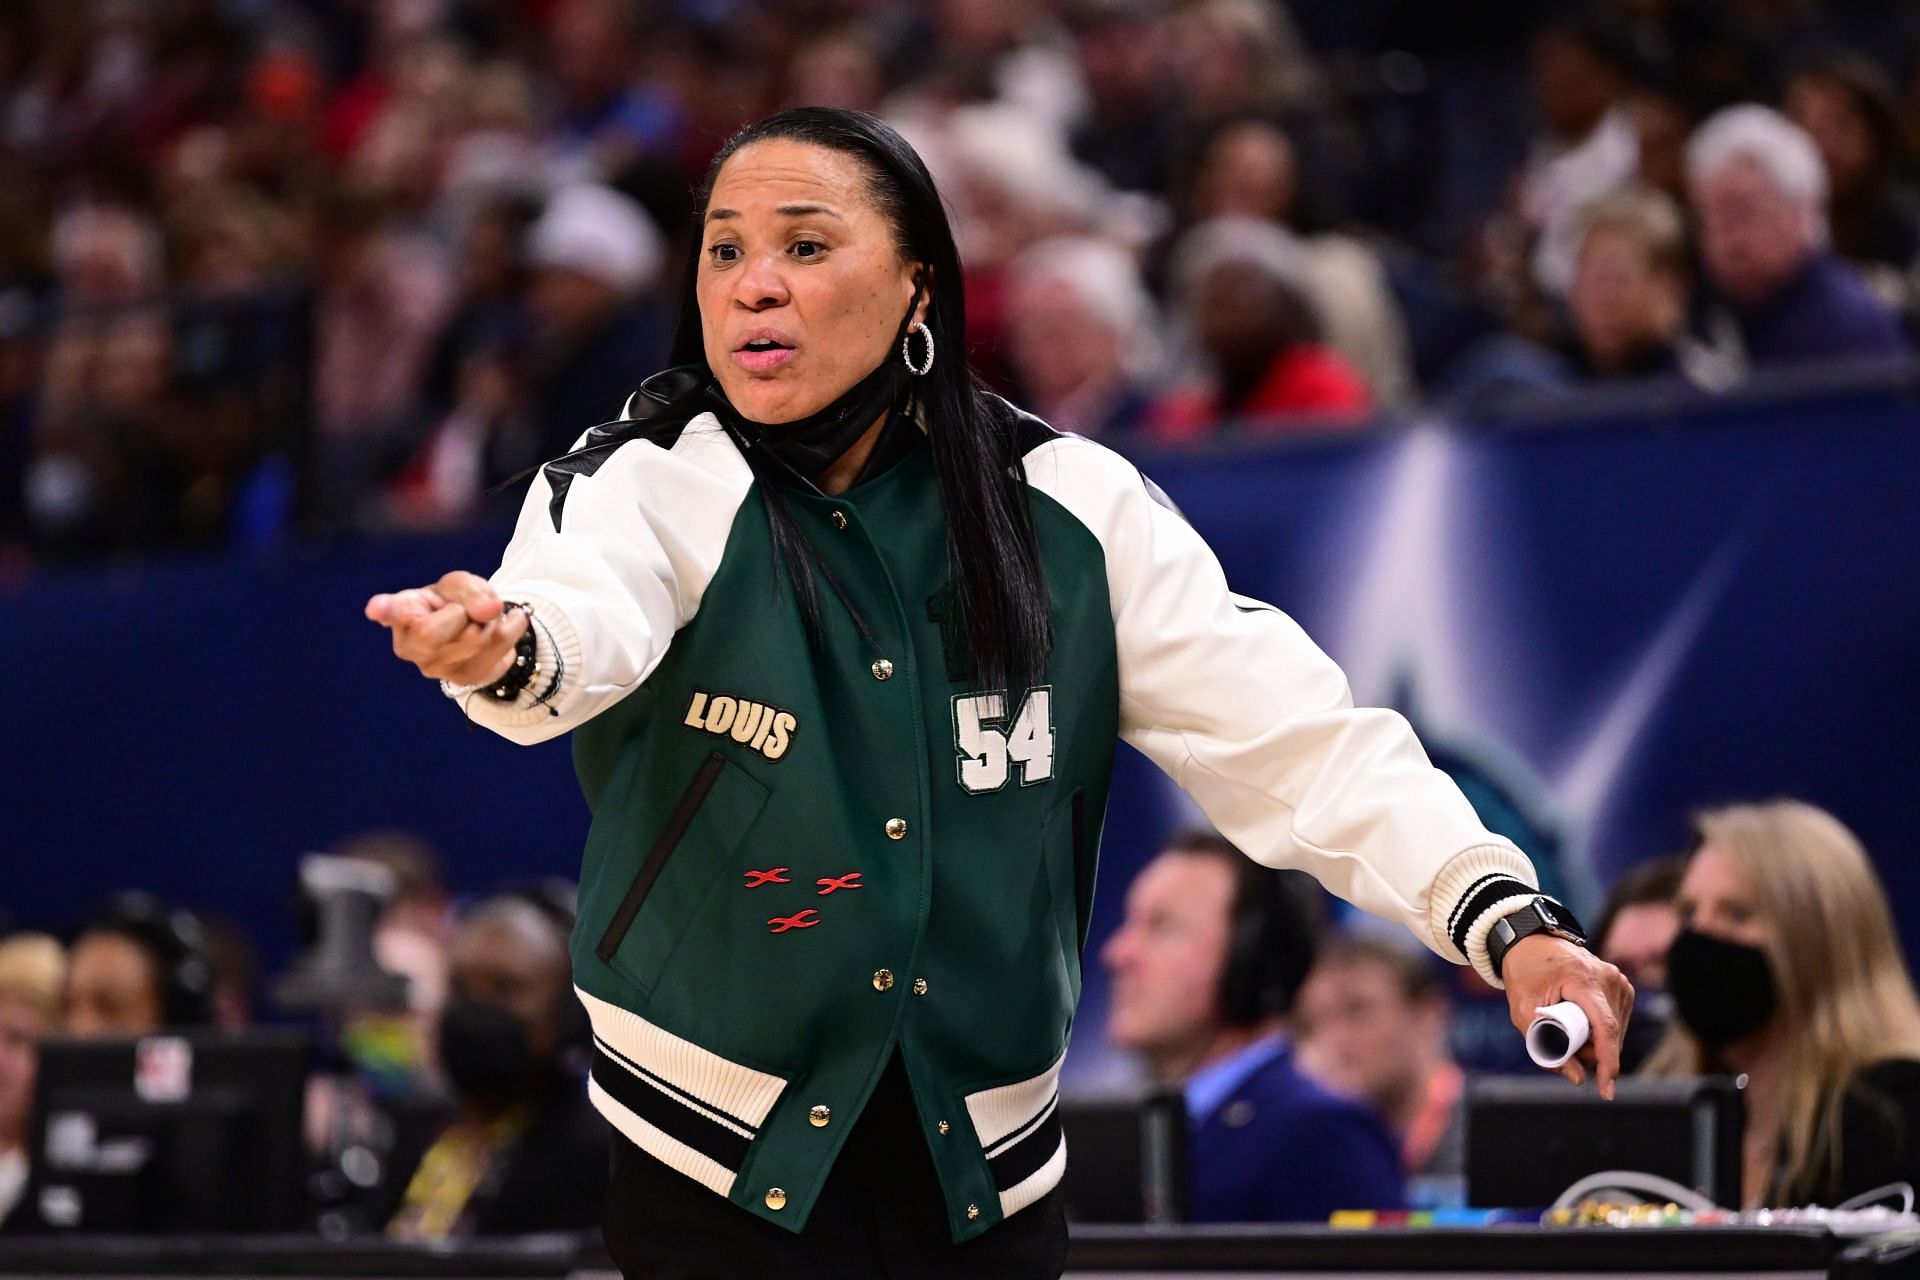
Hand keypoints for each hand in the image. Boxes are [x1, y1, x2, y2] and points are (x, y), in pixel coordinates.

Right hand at [366, 571, 528, 686]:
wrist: (475, 628)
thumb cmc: (454, 602)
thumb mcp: (459, 585)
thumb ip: (471, 592)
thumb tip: (490, 609)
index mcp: (403, 613)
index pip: (393, 611)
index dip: (386, 610)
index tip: (375, 608)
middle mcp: (412, 647)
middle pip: (448, 625)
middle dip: (466, 611)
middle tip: (464, 610)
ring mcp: (437, 669)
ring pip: (479, 638)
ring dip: (491, 621)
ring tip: (480, 619)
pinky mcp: (465, 680)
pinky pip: (501, 649)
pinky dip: (510, 630)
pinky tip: (498, 627)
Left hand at [1502, 936, 1634, 1098]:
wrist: (1530, 942)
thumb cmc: (1524, 975)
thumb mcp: (1523, 1012)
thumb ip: (1545, 1046)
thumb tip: (1578, 1079)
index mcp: (1583, 980)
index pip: (1606, 1028)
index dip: (1608, 1063)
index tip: (1606, 1091)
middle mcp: (1608, 978)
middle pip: (1610, 1034)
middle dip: (1591, 1053)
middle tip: (1561, 1047)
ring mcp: (1618, 980)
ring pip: (1615, 1030)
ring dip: (1595, 1042)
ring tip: (1566, 1027)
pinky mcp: (1621, 985)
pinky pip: (1617, 1020)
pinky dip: (1600, 1030)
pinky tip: (1581, 1022)